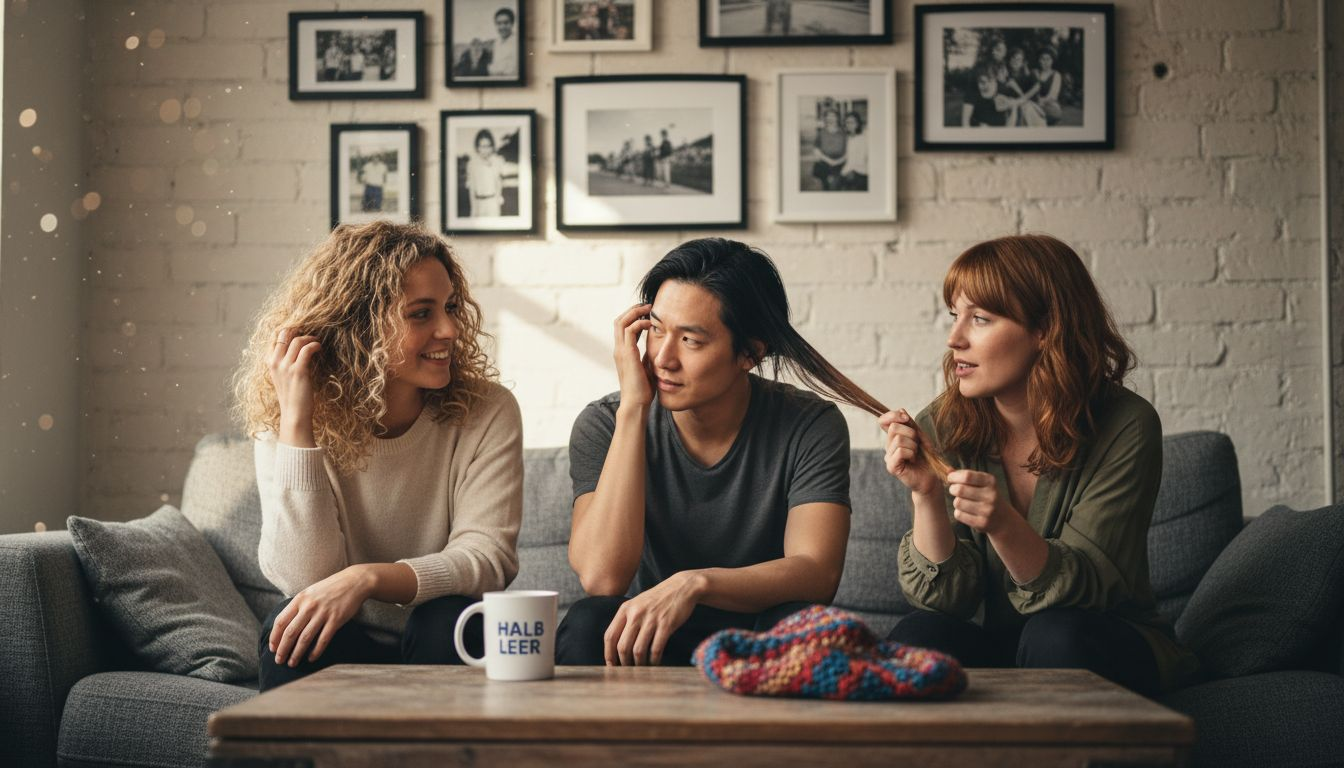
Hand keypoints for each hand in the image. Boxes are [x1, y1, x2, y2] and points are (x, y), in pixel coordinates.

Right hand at [268, 328, 319, 445]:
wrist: (294, 414)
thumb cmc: (291, 396)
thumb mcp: (282, 377)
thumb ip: (283, 363)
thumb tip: (295, 349)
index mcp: (269, 363)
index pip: (275, 338)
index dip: (288, 331)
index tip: (299, 331)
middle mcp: (275, 363)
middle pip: (284, 334)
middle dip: (297, 329)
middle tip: (308, 332)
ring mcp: (285, 367)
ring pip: (297, 340)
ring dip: (309, 337)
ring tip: (316, 341)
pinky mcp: (298, 371)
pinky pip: (306, 350)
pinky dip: (314, 345)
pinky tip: (319, 347)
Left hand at [269, 565, 371, 666]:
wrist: (354, 581)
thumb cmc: (330, 588)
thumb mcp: (310, 593)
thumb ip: (298, 606)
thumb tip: (284, 626)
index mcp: (300, 599)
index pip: (281, 621)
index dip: (274, 637)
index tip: (272, 648)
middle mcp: (309, 606)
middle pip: (290, 632)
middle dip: (283, 650)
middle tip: (279, 661)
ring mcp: (323, 613)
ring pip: (305, 638)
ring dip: (296, 654)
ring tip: (292, 663)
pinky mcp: (336, 619)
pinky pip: (323, 639)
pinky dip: (315, 651)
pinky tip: (311, 658)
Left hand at [603, 570, 702, 665]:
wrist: (682, 587)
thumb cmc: (658, 599)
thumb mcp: (637, 604)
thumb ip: (627, 620)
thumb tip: (617, 646)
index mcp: (625, 609)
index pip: (610, 636)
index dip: (609, 654)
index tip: (611, 666)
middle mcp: (635, 614)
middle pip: (622, 646)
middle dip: (624, 663)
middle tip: (628, 671)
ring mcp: (651, 619)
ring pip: (638, 650)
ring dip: (639, 664)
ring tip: (641, 669)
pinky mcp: (666, 624)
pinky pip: (656, 648)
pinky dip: (654, 660)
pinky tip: (655, 663)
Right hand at [612, 304, 654, 407]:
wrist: (636, 404)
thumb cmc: (642, 390)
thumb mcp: (646, 368)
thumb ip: (647, 357)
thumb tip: (655, 349)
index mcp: (623, 352)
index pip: (622, 327)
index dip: (633, 317)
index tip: (648, 313)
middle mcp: (619, 349)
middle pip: (619, 320)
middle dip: (633, 310)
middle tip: (648, 306)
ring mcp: (621, 351)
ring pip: (622, 321)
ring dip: (636, 312)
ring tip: (649, 310)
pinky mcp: (627, 354)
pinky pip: (630, 330)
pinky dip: (639, 322)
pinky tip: (650, 324)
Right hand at [878, 409, 941, 496]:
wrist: (931, 477)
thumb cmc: (926, 457)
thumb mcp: (920, 436)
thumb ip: (910, 424)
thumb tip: (901, 410)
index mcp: (893, 437)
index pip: (884, 420)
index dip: (893, 415)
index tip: (906, 418)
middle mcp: (888, 446)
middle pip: (894, 428)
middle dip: (911, 433)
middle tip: (917, 444)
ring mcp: (888, 457)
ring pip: (898, 439)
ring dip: (913, 445)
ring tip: (916, 454)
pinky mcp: (891, 467)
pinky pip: (900, 451)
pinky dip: (911, 453)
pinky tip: (913, 460)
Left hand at [946, 469, 1015, 534]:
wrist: (1003, 519)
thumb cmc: (986, 496)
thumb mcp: (981, 483)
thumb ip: (965, 475)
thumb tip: (948, 470)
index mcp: (990, 481)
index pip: (967, 476)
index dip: (954, 476)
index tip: (950, 478)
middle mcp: (991, 495)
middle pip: (960, 489)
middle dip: (952, 489)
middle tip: (954, 490)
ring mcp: (987, 510)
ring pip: (958, 503)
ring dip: (956, 502)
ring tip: (962, 502)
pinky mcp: (982, 523)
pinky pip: (959, 515)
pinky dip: (958, 512)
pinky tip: (965, 512)